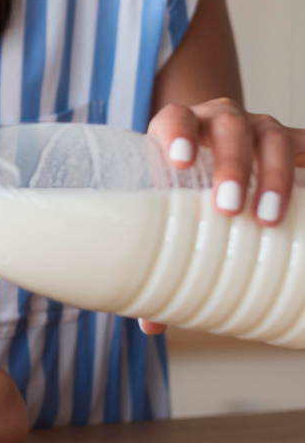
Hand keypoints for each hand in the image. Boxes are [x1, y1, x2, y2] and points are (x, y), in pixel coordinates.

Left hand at [142, 98, 304, 334]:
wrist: (211, 148)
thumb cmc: (179, 185)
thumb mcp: (163, 207)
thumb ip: (155, 257)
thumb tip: (151, 324)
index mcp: (178, 127)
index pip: (174, 118)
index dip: (176, 134)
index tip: (178, 162)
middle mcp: (219, 120)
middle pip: (227, 129)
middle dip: (230, 166)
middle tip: (228, 208)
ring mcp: (259, 127)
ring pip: (270, 139)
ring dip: (272, 175)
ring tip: (268, 217)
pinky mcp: (292, 141)